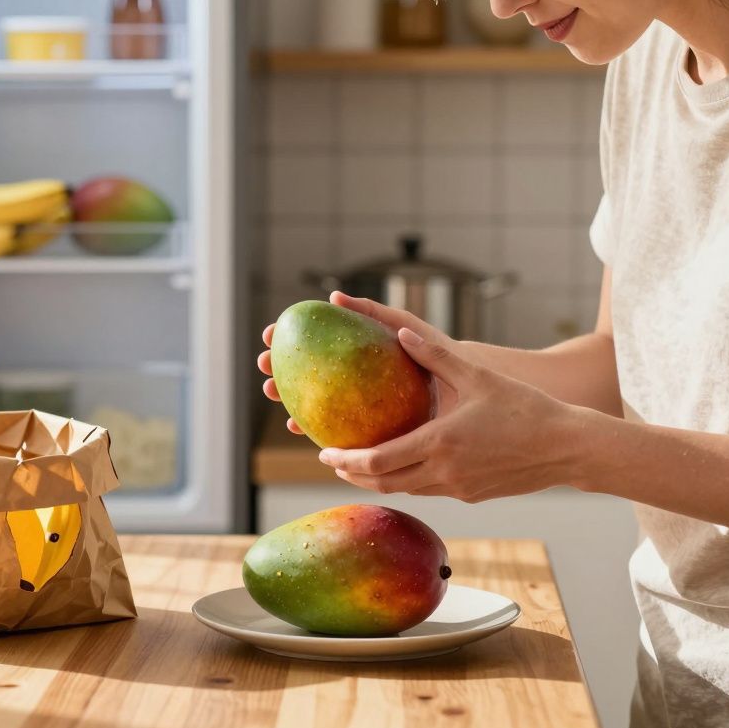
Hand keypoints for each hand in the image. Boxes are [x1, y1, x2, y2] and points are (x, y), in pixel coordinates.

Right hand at [257, 291, 459, 434]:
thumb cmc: (437, 352)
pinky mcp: (369, 430)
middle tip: (263, 366)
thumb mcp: (405, 327)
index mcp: (356, 352)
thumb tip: (333, 298)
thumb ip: (373, 312)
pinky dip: (315, 429)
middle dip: (279, 368)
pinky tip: (302, 430)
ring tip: (273, 394)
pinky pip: (336, 430)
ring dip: (289, 398)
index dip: (287, 338)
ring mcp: (359, 404)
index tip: (269, 335)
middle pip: (306, 371)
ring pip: (315, 402)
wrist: (466, 388)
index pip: (313, 342)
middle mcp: (354, 377)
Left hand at [318, 328, 581, 502]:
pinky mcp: (472, 495)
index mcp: (439, 443)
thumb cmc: (525, 407)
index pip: (378, 461)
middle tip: (332, 462)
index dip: (346, 460)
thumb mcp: (477, 375)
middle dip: (353, 475)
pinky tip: (405, 466)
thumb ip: (435, 356)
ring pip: (406, 490)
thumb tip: (402, 333)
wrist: (567, 447)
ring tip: (360, 465)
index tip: (324, 453)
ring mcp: (458, 488)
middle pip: (384, 484)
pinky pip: (430, 490)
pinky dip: (409, 480)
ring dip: (380, 480)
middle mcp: (444, 472)